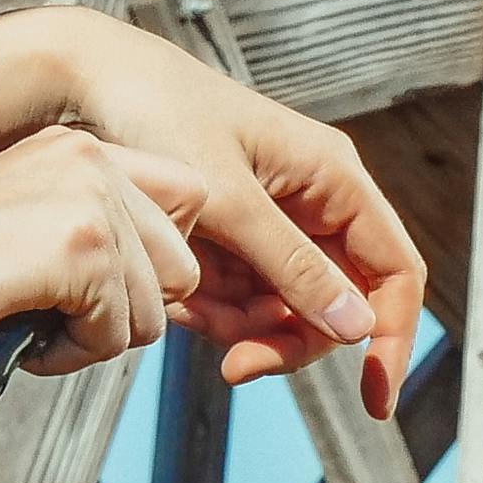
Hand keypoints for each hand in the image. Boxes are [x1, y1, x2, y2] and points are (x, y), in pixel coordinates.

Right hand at [0, 123, 210, 376]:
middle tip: (52, 317)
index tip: (98, 293)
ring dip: (95, 338)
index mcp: (71, 145)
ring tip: (25, 325)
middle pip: (181, 263)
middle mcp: (86, 155)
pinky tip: (16, 338)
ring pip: (156, 308)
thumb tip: (166, 278)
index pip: (187, 197)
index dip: (154, 265)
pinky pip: (118, 334)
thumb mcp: (18, 225)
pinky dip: (70, 357)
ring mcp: (86, 195)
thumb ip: (87, 226)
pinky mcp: (78, 246)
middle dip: (126, 309)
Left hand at [9, 10, 427, 414]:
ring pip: (287, 305)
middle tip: (237, 365)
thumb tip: (358, 330)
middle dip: (291, 338)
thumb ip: (292, 266)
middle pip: (337, 300)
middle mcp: (315, 197)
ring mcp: (274, 216)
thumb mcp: (229, 199)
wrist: (89, 82)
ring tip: (186, 311)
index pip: (393, 271)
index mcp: (334, 177)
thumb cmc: (162, 115)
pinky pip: (245, 292)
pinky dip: (216, 308)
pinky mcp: (234, 232)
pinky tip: (178, 300)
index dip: (392, 338)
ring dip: (244, 327)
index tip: (374, 400)